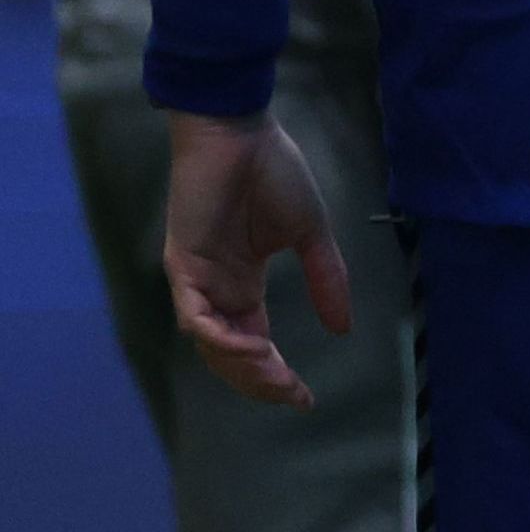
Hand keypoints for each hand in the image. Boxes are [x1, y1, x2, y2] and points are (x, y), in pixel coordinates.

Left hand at [161, 109, 349, 409]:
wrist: (240, 134)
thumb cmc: (274, 174)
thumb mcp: (310, 233)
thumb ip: (326, 278)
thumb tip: (345, 327)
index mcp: (243, 285)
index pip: (256, 343)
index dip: (278, 373)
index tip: (306, 397)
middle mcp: (217, 290)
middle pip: (230, 354)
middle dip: (260, 381)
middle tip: (292, 395)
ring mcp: (196, 280)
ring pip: (210, 343)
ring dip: (241, 366)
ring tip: (276, 376)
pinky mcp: (183, 265)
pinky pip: (194, 315)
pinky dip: (219, 337)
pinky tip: (252, 346)